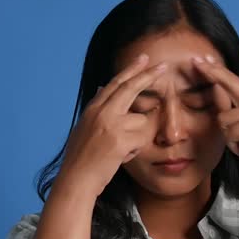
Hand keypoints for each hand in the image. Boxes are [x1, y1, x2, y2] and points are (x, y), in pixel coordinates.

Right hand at [54, 54, 169, 196]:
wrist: (76, 179)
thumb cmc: (82, 159)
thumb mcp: (85, 128)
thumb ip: (97, 109)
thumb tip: (103, 88)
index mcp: (93, 109)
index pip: (115, 83)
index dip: (130, 70)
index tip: (143, 59)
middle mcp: (101, 112)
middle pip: (129, 88)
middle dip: (147, 75)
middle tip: (162, 66)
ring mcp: (110, 125)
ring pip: (140, 121)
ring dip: (136, 138)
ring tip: (120, 151)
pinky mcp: (119, 140)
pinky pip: (141, 140)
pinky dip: (134, 151)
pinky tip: (121, 158)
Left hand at [191, 54, 238, 187]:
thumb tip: (222, 112)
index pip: (235, 82)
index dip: (219, 71)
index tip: (205, 61)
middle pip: (230, 83)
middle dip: (213, 72)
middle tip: (196, 62)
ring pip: (223, 119)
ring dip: (228, 137)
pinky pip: (229, 133)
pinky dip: (233, 146)